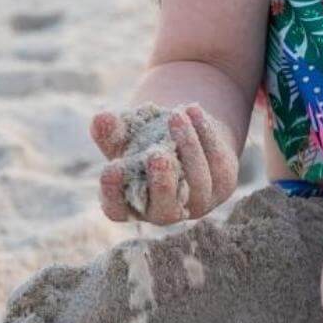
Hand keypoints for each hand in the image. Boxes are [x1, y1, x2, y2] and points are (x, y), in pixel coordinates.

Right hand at [90, 104, 239, 225]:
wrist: (184, 138)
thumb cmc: (144, 143)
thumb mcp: (125, 136)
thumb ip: (111, 131)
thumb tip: (101, 118)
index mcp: (132, 205)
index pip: (118, 209)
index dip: (113, 193)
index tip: (111, 168)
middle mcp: (165, 212)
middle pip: (165, 208)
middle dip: (162, 182)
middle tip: (156, 154)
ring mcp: (197, 202)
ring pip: (197, 180)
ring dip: (188, 146)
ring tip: (176, 115)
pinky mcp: (222, 185)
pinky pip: (216, 162)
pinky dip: (205, 133)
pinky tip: (193, 109)